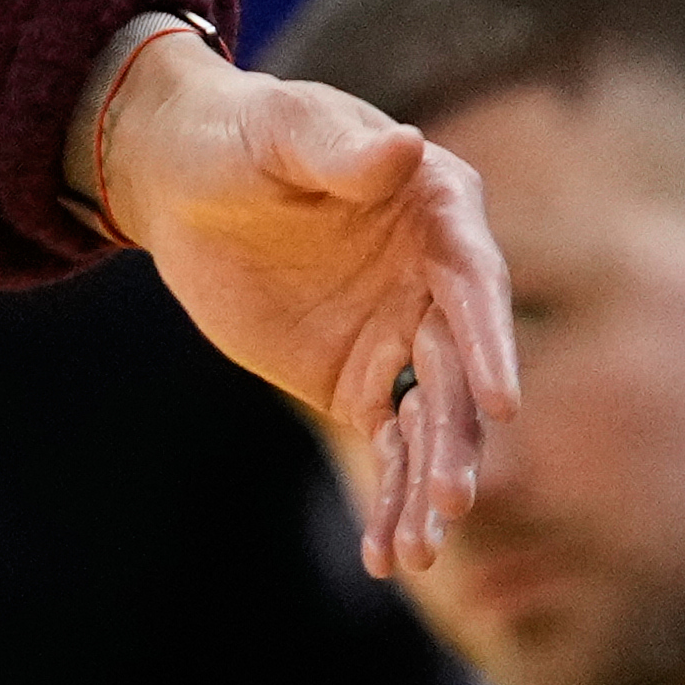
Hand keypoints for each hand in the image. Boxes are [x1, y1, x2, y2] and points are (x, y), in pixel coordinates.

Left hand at [87, 27, 514, 574]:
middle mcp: (441, 285)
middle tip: (454, 502)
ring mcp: (406, 339)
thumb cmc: (241, 135)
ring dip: (429, 488)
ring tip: (417, 553)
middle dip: (457, 440)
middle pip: (460, 373)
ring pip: (431, 424)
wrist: (184, 178)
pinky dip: (391, 500)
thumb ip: (341, 148)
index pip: (476, 286)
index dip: (490, 343)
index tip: (499, 402)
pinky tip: (387, 556)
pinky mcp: (364, 382)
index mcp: (442, 214)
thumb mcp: (283, 128)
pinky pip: (388, 448)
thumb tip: (405, 149)